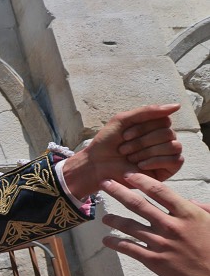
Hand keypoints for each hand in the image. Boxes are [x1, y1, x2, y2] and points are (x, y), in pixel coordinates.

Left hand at [62, 104, 181, 198]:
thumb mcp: (123, 120)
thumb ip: (148, 111)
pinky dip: (156, 161)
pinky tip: (140, 166)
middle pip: (168, 133)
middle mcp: (163, 140)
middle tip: (124, 149)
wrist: (96, 166)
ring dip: (146, 152)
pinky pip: (176, 160)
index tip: (124, 136)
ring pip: (173, 146)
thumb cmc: (107, 143)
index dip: (143, 128)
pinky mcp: (166, 171)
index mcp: (155, 127)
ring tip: (130, 158)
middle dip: (142, 141)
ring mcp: (166, 155)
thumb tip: (178, 105)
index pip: (165, 120)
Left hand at [101, 173, 209, 275]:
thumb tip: (190, 201)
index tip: (127, 174)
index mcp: (188, 213)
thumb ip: (201, 210)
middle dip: (118, 192)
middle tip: (104, 184)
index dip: (140, 180)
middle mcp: (171, 226)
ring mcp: (161, 243)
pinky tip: (106, 240)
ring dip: (113, 219)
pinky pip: (129, 248)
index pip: (159, 191)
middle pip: (138, 204)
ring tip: (105, 217)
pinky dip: (115, 243)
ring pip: (129, 226)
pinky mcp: (154, 261)